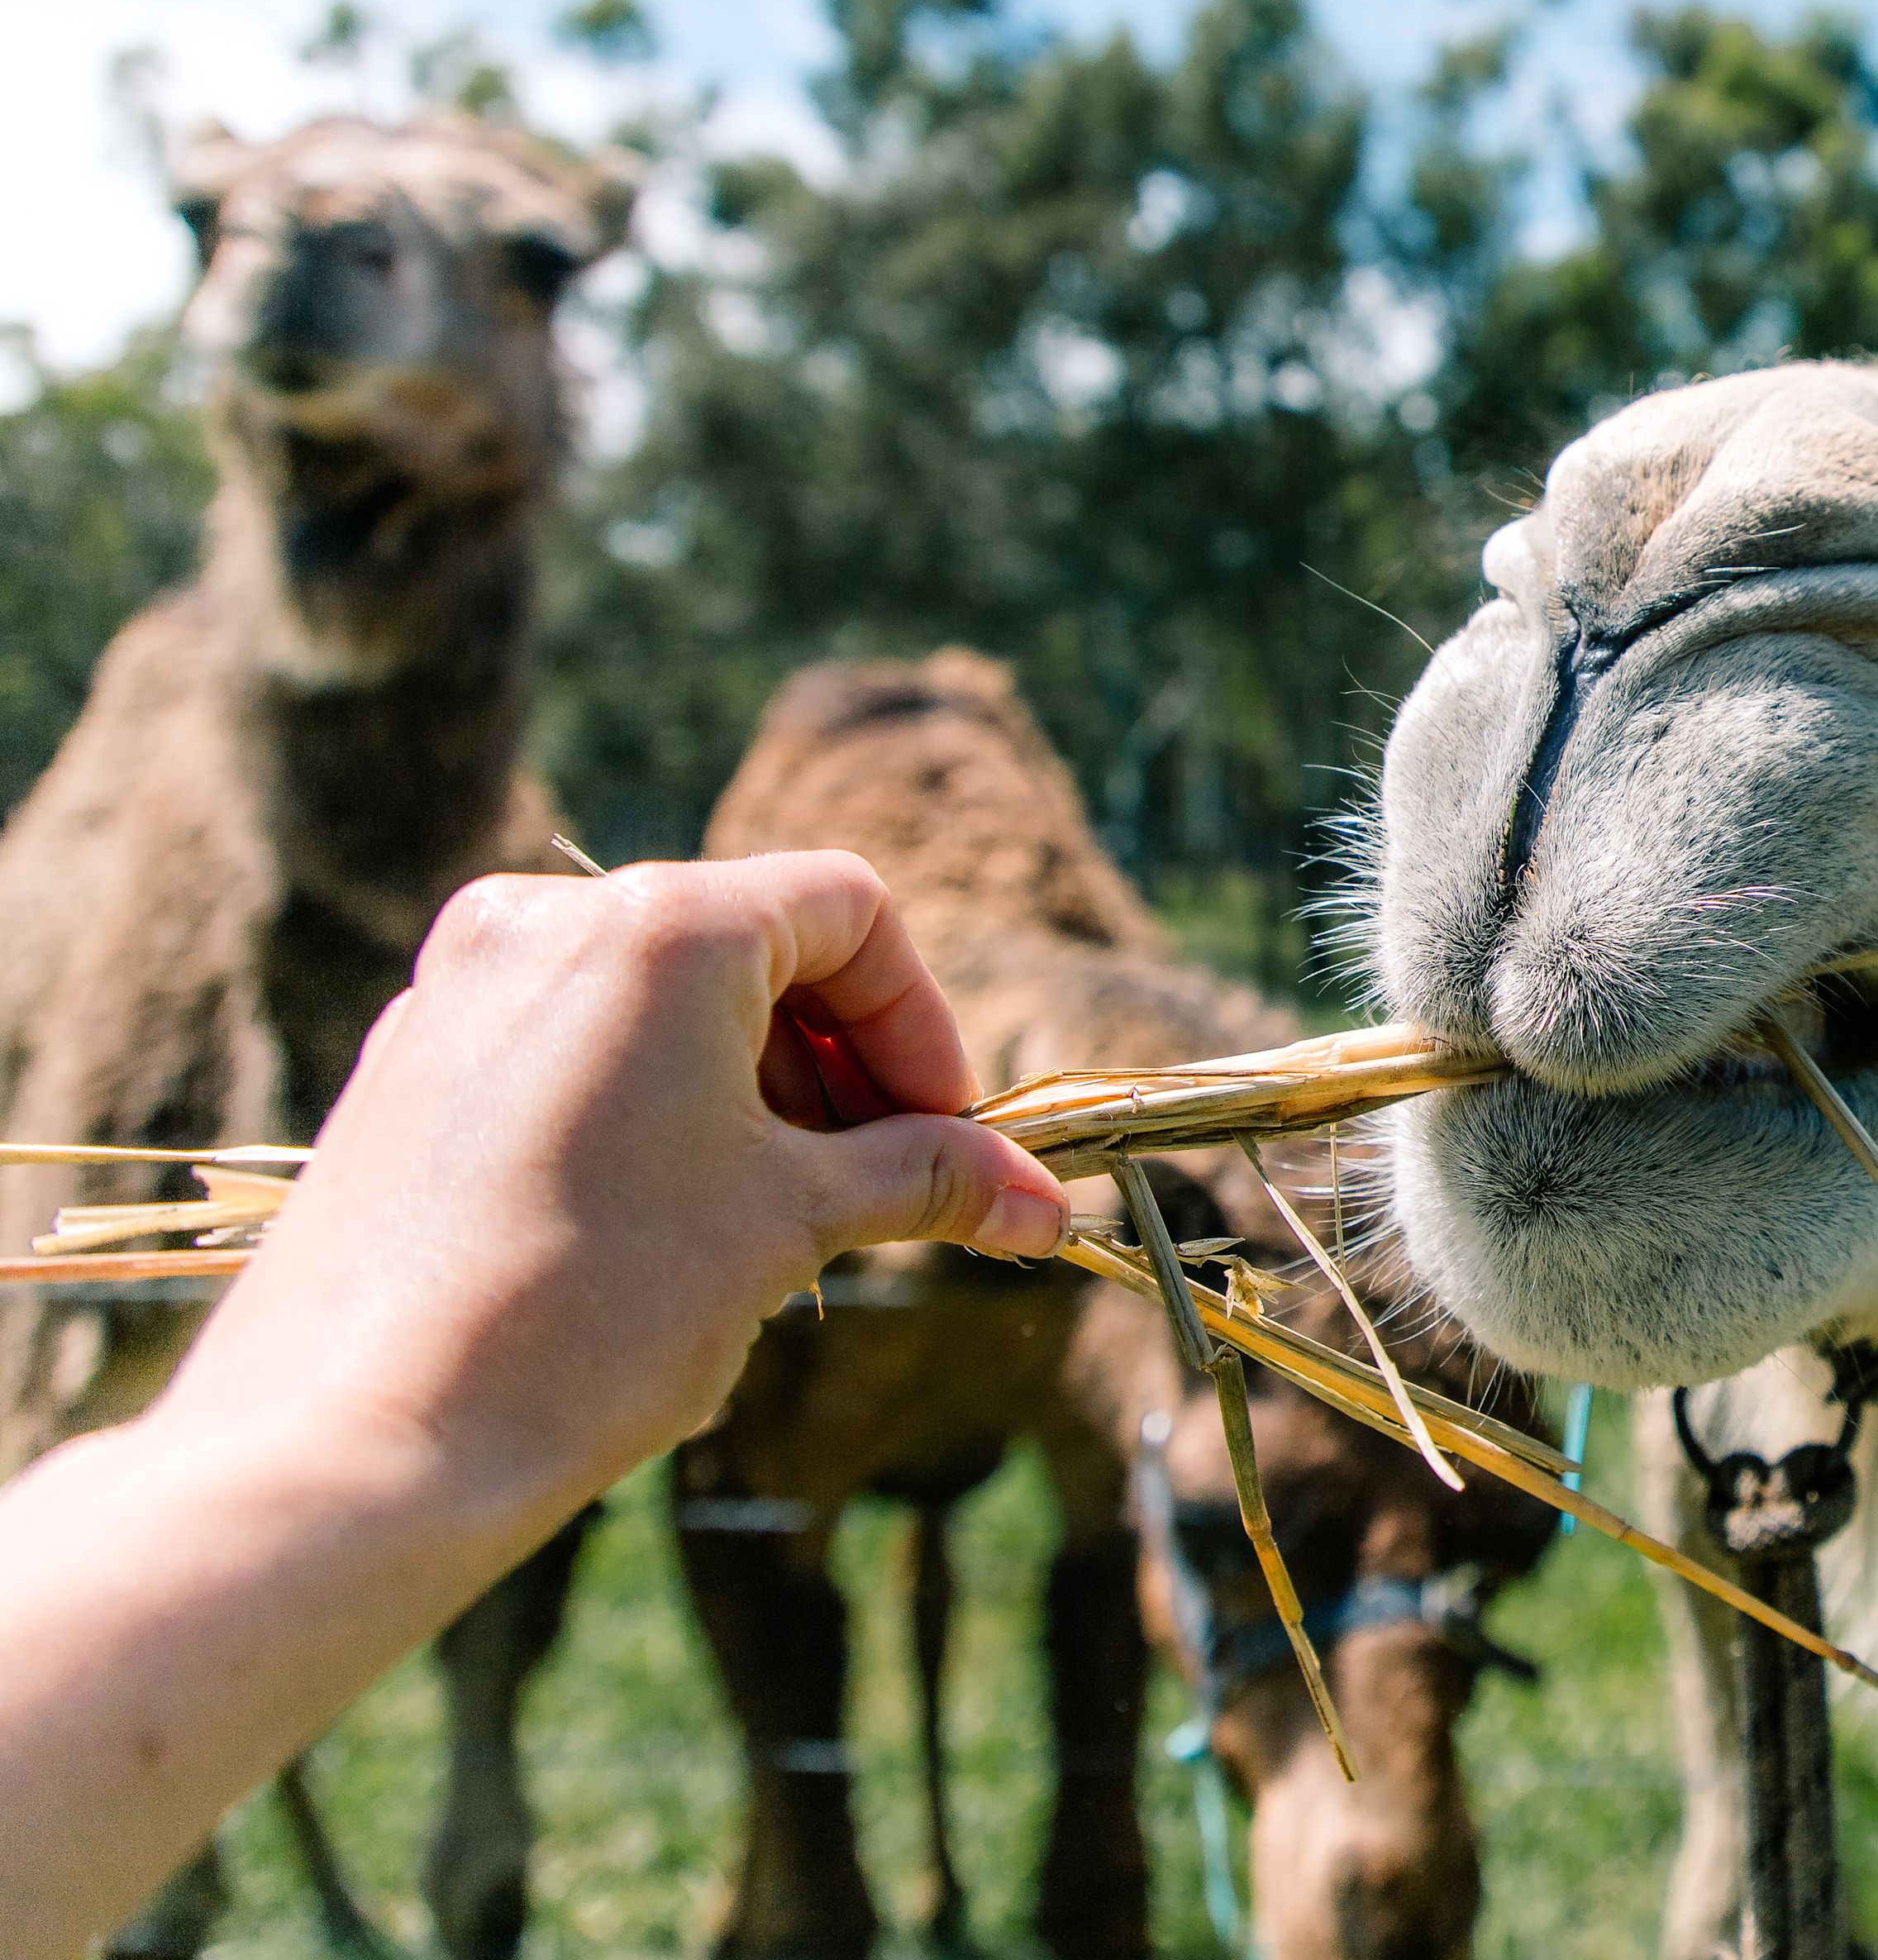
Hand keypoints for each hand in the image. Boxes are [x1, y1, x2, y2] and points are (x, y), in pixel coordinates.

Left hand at [152, 850, 1069, 1534]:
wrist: (356, 1446)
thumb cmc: (594, 1313)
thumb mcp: (791, 1227)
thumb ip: (927, 1181)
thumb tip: (1044, 1200)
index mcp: (660, 923)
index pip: (848, 910)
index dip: (921, 1024)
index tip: (950, 1139)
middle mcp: (547, 920)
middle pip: (754, 948)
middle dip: (840, 1065)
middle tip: (884, 1188)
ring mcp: (460, 987)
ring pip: (658, 1002)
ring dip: (750, 1092)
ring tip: (777, 1223)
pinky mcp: (405, 1066)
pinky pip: (569, 1049)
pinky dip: (651, 1109)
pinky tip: (664, 1229)